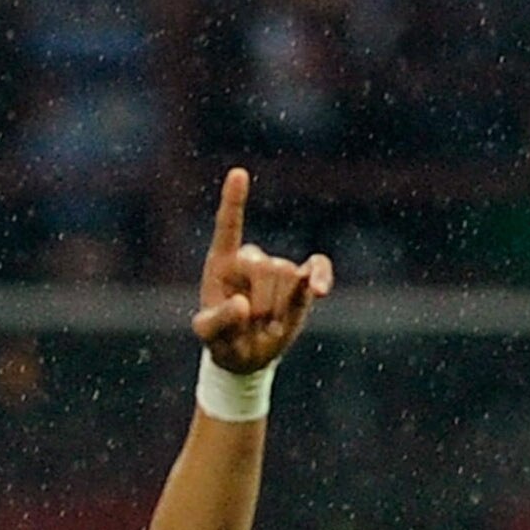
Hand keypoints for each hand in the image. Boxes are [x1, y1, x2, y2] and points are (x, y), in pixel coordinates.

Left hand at [192, 168, 331, 373]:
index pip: (228, 226)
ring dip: (277, 310)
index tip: (238, 174)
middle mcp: (251, 258)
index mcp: (222, 262)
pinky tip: (319, 291)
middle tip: (250, 327)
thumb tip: (243, 305)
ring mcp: (278, 269)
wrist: (246, 355)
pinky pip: (316, 268)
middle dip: (259, 304)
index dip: (234, 202)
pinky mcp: (301, 283)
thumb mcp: (208, 336)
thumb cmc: (222, 338)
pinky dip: (320, 276)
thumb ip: (217, 322)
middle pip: (263, 267)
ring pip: (285, 276)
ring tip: (266, 326)